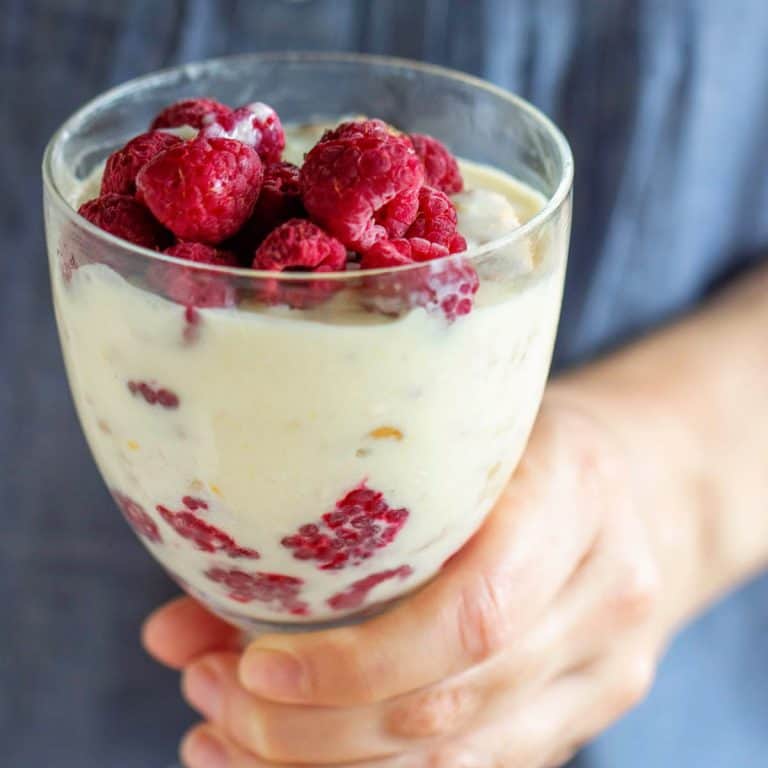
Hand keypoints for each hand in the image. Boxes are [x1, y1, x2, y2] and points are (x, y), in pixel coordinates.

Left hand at [145, 391, 681, 766]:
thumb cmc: (530, 444)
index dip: (354, 661)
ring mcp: (605, 668)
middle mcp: (605, 593)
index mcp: (573, 493)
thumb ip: (336, 520)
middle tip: (210, 698)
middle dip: (312, 727)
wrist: (647, 484)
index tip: (246, 665)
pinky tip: (289, 762)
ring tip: (224, 737)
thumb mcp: (454, 439)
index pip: (473, 611)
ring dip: (327, 764)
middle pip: (453, 702)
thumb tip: (173, 627)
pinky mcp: (584, 712)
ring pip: (460, 760)